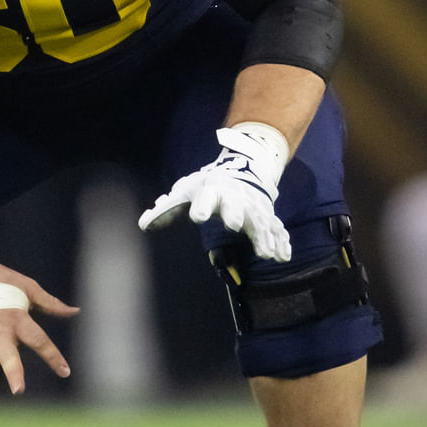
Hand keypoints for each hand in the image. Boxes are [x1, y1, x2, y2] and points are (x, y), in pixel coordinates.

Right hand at [0, 266, 76, 406]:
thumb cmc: (2, 282)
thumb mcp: (27, 287)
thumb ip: (51, 303)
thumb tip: (75, 311)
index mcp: (16, 317)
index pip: (38, 340)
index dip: (52, 356)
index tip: (65, 372)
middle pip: (6, 354)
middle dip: (12, 372)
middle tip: (18, 391)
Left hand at [139, 123, 291, 262]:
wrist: (240, 169)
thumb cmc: (207, 186)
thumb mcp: (186, 193)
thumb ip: (166, 209)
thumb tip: (143, 224)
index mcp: (211, 191)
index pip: (205, 197)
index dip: (201, 206)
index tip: (197, 217)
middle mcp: (233, 197)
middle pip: (234, 205)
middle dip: (234, 213)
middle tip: (234, 224)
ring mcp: (252, 206)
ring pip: (259, 220)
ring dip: (262, 236)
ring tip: (266, 253)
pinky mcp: (265, 214)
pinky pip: (275, 228)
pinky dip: (280, 242)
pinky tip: (283, 256)